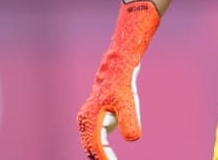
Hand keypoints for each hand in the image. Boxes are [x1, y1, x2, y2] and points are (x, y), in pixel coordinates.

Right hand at [77, 1, 160, 159]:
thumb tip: (132, 139)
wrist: (118, 67)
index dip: (104, 158)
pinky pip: (96, 139)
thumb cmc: (123, 84)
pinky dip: (101, 150)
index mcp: (90, 119)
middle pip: (90, 148)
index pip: (95, 146)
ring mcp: (89, 120)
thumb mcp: (129, 102)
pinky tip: (109, 157)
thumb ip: (130, 120)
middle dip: (100, 159)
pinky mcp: (96, 119)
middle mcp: (85, 121)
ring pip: (91, 144)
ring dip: (99, 156)